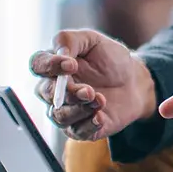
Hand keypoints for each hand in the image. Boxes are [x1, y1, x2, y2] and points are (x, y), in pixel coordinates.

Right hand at [28, 29, 156, 142]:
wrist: (134, 82)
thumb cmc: (110, 59)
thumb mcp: (93, 40)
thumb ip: (70, 40)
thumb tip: (59, 53)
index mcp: (54, 65)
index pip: (38, 64)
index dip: (49, 66)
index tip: (71, 65)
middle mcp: (54, 89)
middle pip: (45, 93)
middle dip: (67, 92)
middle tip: (89, 90)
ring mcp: (65, 109)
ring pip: (58, 115)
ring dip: (78, 109)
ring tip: (100, 100)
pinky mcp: (79, 127)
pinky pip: (76, 131)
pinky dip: (88, 125)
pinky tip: (101, 117)